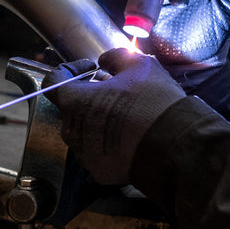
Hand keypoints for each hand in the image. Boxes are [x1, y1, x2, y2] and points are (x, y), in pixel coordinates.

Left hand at [42, 48, 184, 184]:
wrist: (175, 145)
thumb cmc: (154, 102)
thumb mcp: (139, 65)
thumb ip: (115, 57)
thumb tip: (105, 61)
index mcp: (76, 102)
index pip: (54, 80)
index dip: (71, 69)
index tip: (91, 68)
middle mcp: (73, 131)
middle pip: (73, 107)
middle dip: (90, 96)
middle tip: (116, 90)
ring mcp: (86, 154)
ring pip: (85, 131)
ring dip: (99, 119)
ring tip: (126, 114)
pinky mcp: (100, 171)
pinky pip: (99, 151)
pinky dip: (110, 141)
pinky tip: (131, 135)